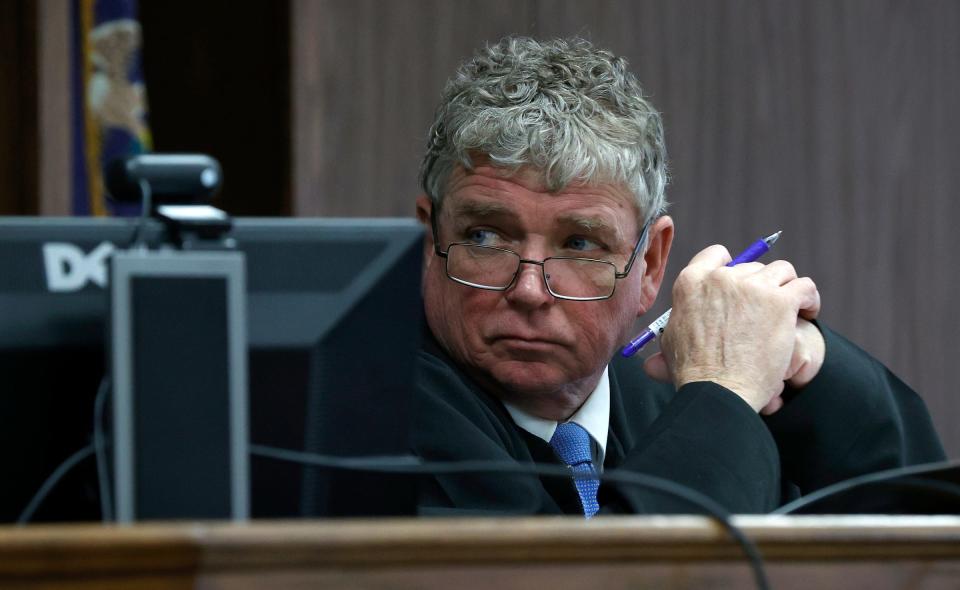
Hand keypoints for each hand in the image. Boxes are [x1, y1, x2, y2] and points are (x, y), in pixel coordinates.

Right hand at [641, 245, 820, 411]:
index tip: (741, 284)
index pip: (717, 254)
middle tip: (766, 310)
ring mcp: (753, 287)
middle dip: (761, 286)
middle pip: (752, 266)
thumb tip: (650, 365)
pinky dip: (810, 299)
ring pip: (782, 271)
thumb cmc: (693, 373)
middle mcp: (722, 277)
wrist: (718, 390)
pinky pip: (804, 287)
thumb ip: (669, 342)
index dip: (732, 268)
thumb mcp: (672, 346)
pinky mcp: (780, 302)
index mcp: (692, 281)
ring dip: (788, 287)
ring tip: (794, 307)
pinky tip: (807, 312)